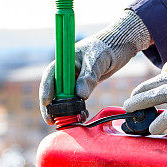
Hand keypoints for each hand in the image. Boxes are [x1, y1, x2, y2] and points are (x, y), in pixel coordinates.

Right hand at [39, 10, 151, 124]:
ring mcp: (74, 78)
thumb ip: (88, 77)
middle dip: (51, 105)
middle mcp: (67, 70)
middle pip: (54, 89)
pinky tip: (82, 116)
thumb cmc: (107, 47)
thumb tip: (80, 96)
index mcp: (65, 60)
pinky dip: (76, 109)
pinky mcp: (82, 85)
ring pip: (64, 97)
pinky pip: (75, 99)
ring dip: (64, 110)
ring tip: (69, 121)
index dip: (46, 89)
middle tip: (51, 120)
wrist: (120, 46)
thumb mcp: (97, 60)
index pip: (51, 75)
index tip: (46, 102)